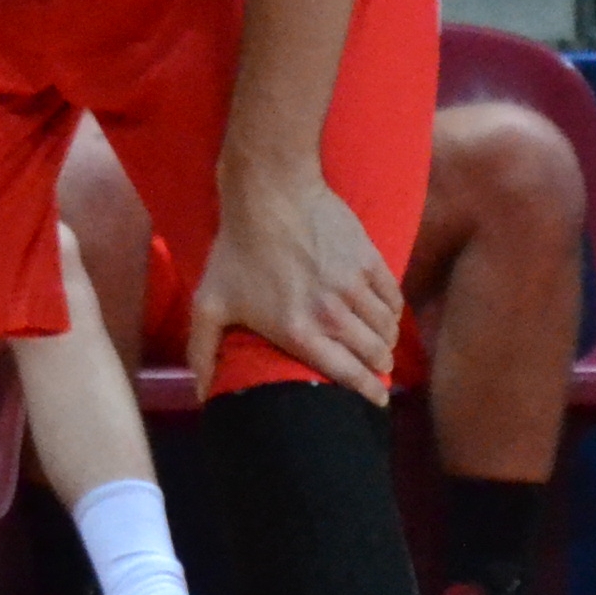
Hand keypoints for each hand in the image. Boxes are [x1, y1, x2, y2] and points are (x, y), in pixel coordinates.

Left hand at [178, 169, 404, 406]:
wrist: (269, 193)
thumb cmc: (237, 250)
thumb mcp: (209, 303)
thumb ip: (202, 352)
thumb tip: (202, 394)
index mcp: (298, 332)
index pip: (347, 375)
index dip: (368, 393)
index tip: (378, 401)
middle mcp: (332, 315)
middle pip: (373, 354)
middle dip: (379, 367)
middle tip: (378, 369)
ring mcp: (354, 286)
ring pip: (387, 326)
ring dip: (387, 340)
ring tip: (382, 343)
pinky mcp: (369, 259)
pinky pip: (393, 296)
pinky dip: (393, 310)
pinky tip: (387, 313)